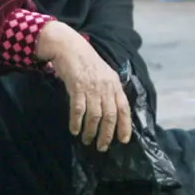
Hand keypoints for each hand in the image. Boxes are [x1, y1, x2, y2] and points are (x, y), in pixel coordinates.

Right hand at [36, 21, 131, 151]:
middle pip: (110, 116)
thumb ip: (109, 90)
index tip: (123, 140)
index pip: (124, 108)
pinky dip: (76, 122)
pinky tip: (74, 130)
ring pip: (95, 116)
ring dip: (91, 131)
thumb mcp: (104, 74)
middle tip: (101, 147)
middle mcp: (106, 87)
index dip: (125, 126)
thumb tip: (113, 111)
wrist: (70, 47)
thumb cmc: (86, 62)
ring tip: (87, 140)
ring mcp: (92, 87)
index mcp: (114, 84)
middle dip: (106, 134)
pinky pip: (78, 110)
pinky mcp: (77, 87)